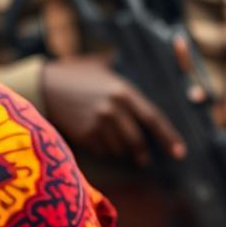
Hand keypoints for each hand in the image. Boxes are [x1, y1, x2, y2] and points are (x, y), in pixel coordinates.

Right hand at [42, 54, 185, 164]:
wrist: (46, 86)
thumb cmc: (78, 74)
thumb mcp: (104, 68)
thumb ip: (124, 73)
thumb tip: (151, 66)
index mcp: (123, 92)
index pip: (153, 119)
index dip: (169, 137)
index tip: (179, 152)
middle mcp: (113, 109)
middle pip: (137, 141)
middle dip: (143, 153)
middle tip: (145, 159)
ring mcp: (97, 124)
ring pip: (119, 149)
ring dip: (123, 152)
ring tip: (120, 148)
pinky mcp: (84, 135)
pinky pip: (103, 151)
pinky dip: (106, 151)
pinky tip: (101, 143)